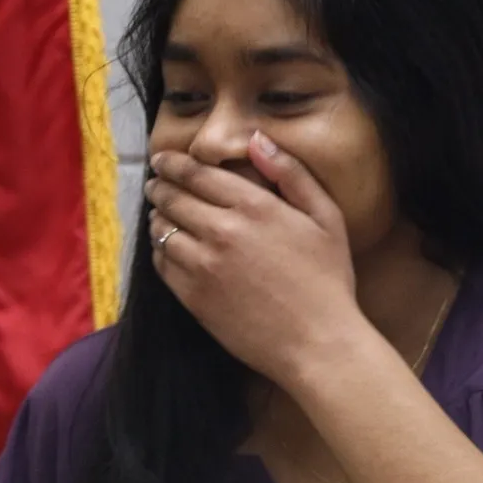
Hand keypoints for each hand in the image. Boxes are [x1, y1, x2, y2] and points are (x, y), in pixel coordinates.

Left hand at [144, 132, 365, 384]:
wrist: (317, 342)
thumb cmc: (328, 279)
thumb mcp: (325, 217)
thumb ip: (290, 174)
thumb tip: (257, 139)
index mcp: (254, 207)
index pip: (196, 174)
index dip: (173, 164)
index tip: (162, 160)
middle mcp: (222, 232)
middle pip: (172, 198)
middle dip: (159, 186)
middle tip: (155, 183)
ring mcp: (202, 266)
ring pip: (162, 230)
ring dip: (158, 217)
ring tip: (161, 213)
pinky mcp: (192, 296)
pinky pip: (162, 263)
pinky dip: (160, 250)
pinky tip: (169, 247)